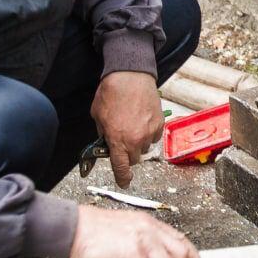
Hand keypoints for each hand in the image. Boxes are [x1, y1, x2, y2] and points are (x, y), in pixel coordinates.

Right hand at [69, 205, 204, 257]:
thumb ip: (143, 242)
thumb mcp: (127, 230)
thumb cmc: (94, 233)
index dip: (193, 256)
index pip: (181, 240)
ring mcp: (143, 241)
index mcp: (150, 224)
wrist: (74, 228)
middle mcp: (150, 231)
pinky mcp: (132, 254)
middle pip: (181, 257)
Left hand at [90, 71, 163, 187]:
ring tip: (133, 126)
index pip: (121, 168)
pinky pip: (154, 136)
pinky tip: (142, 120)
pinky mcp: (159, 123)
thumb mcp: (97, 116)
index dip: (122, 178)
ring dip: (139, 142)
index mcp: (117, 141)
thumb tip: (107, 142)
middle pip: (134, 159)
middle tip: (122, 140)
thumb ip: (103, 133)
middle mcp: (135, 140)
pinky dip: (149, 132)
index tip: (124, 182)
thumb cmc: (111, 93)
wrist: (130, 75)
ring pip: (145, 148)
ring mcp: (149, 132)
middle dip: (128, 154)